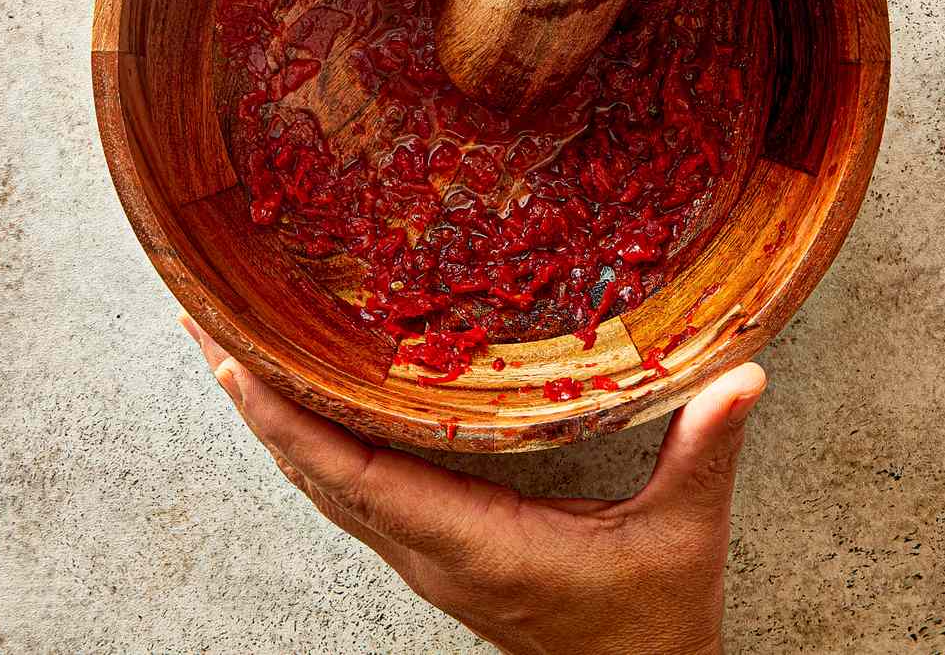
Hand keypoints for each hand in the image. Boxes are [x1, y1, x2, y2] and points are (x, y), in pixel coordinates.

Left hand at [181, 313, 766, 654]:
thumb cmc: (653, 624)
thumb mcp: (684, 535)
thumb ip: (705, 449)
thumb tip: (745, 375)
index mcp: (476, 543)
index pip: (356, 475)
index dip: (287, 418)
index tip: (232, 361)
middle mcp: (431, 549)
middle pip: (314, 472)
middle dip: (252, 397)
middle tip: (199, 322)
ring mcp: (425, 553)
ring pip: (322, 483)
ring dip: (268, 418)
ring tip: (223, 349)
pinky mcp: (434, 551)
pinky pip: (349, 492)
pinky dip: (307, 443)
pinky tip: (291, 405)